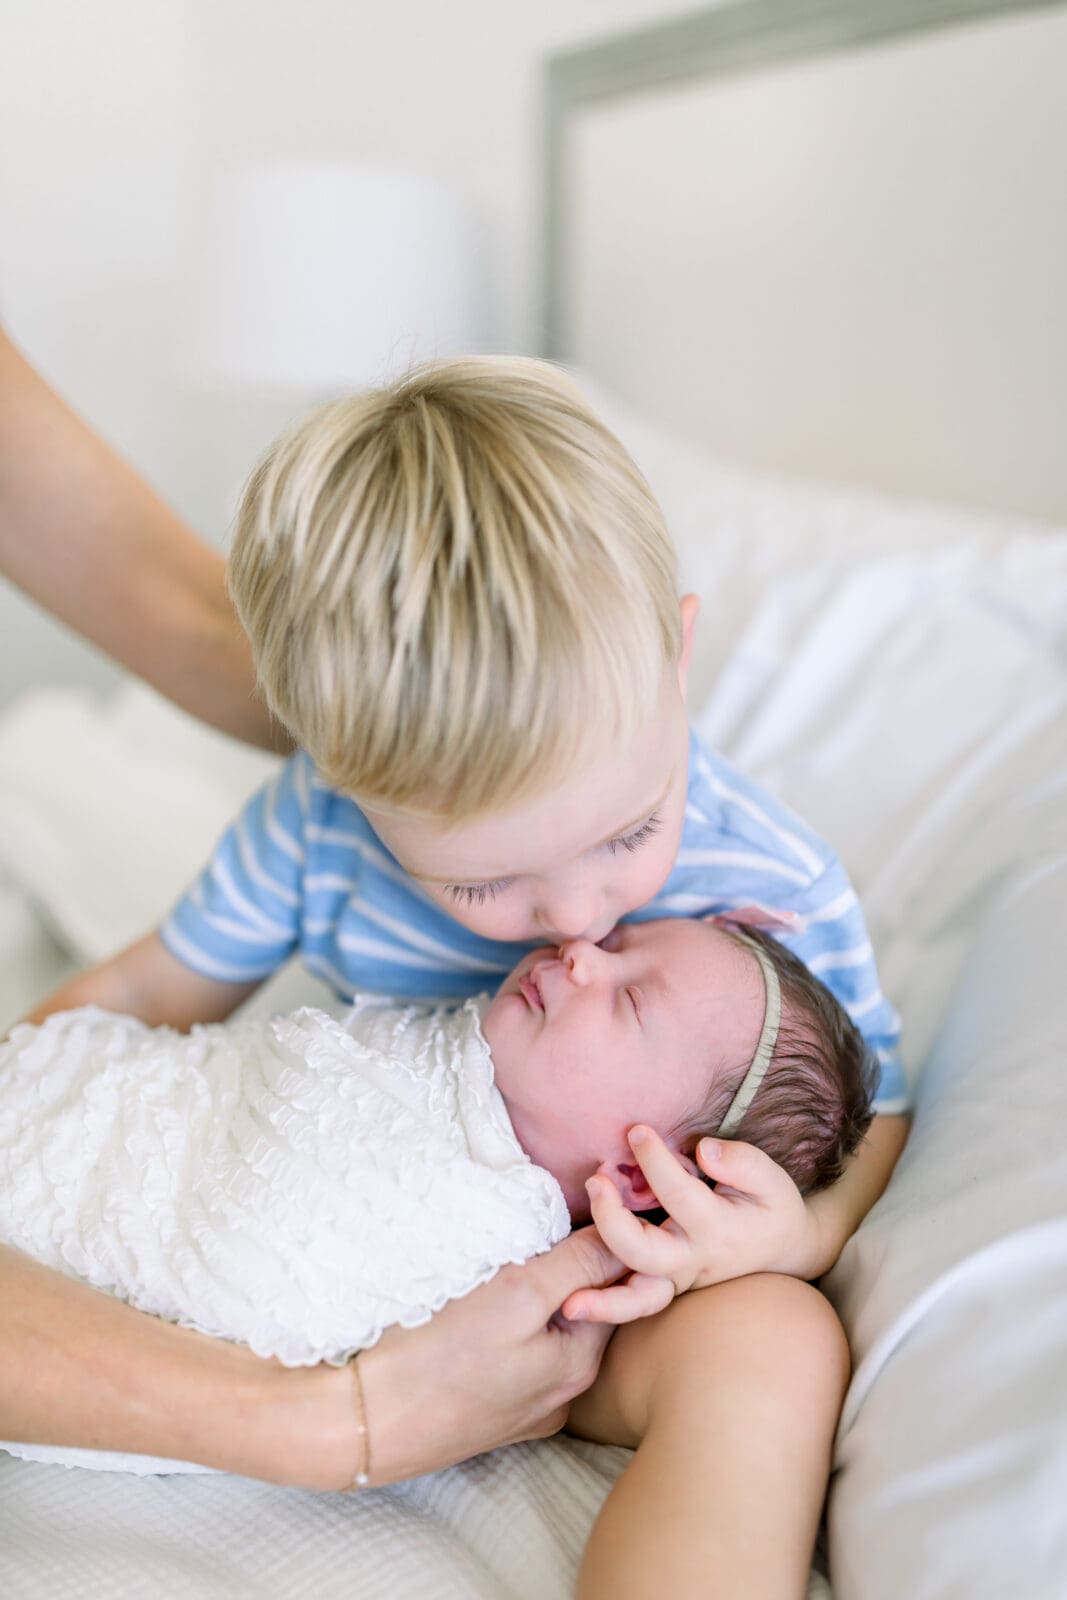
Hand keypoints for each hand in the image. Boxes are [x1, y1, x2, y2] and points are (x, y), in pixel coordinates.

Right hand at [349, 1227, 624, 1485]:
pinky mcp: (487, 1409)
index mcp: (580, 1364)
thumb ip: (578, 1264)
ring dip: (532, 1293)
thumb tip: (630, 1237)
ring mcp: (524, 1406)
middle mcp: (562, 1393)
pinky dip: (506, 1321)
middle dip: (565, 1266)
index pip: (617, 1287)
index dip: (603, 1241)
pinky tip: (473, 1306)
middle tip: (529, 1231)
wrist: (361, 1422)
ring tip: (496, 1266)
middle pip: (583, 1308)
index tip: (578, 1207)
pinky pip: (515, 1352)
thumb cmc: (439, 1354)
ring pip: (547, 1329)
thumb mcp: (518, 1294)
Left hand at [562, 1126, 822, 1324]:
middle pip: (645, 1253)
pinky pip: (632, 1304)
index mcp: (720, 1230)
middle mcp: (693, 1260)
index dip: (656, 1161)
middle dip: (613, 1220)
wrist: (782, 1252)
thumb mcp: (770, 1179)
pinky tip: (571, 1307)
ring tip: (569, 1293)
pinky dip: (604, 1308)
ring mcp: (676, 1280)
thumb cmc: (770, 1207)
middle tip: (594, 1181)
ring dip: (602, 1294)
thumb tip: (704, 1151)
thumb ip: (742, 1163)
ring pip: (637, 1298)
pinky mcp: (663, 1286)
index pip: (680, 1195)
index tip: (637, 1131)